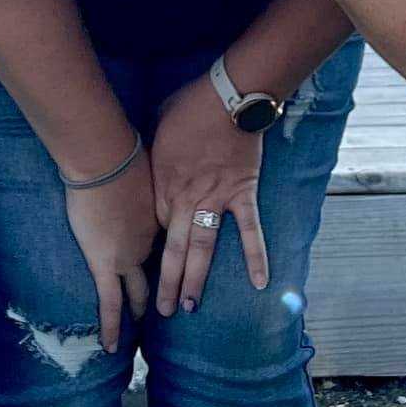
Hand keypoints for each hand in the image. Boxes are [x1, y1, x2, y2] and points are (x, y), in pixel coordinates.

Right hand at [63, 149, 155, 353]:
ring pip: (137, 291)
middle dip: (162, 289)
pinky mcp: (105, 264)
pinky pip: (109, 303)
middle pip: (158, 270)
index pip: (167, 242)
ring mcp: (128, 255)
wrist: (105, 158)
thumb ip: (146, 170)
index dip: (171, 254)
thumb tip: (145, 156)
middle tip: (166, 307)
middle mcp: (149, 241)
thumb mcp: (145, 162)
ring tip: (141, 330)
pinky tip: (111, 346)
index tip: (176, 265)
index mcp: (159, 215)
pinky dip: (111, 326)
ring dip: (139, 309)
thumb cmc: (122, 150)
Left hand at [151, 72, 267, 317]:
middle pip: (174, 249)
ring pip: (203, 249)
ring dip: (196, 279)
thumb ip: (153, 151)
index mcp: (164, 184)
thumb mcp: (158, 127)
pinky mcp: (242, 194)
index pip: (156, 226)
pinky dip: (256, 256)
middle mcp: (187, 200)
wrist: (226, 95)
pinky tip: (259, 283)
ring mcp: (215, 200)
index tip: (149, 268)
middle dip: (167, 282)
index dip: (153, 248)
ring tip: (189, 307)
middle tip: (163, 311)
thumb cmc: (189, 105)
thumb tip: (146, 155)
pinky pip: (249, 231)